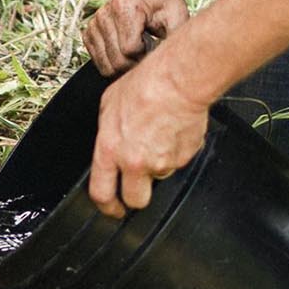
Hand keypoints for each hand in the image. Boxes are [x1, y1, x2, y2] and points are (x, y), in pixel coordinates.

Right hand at [83, 0, 188, 75]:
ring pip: (107, 67)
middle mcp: (103, 15)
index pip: (130, 50)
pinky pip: (100, 64)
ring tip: (138, 47)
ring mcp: (93, 25)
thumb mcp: (177, 14)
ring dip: (125, 64)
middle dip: (136, 63)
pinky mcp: (88, 34)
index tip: (155, 43)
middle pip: (117, 62)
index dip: (146, 54)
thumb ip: (176, 36)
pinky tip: (126, 48)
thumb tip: (172, 61)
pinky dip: (115, 62)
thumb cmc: (163, 1)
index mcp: (123, 6)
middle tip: (148, 48)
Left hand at [88, 50, 212, 218]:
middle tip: (138, 183)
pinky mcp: (185, 157)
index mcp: (110, 151)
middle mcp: (136, 163)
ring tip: (158, 136)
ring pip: (160, 176)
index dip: (107, 207)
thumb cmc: (144, 85)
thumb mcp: (108, 106)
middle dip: (137, 196)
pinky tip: (172, 130)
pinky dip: (175, 150)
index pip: (102, 194)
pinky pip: (178, 161)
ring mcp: (163, 163)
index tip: (113, 208)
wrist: (178, 80)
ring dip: (158, 164)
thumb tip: (109, 141)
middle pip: (137, 200)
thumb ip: (107, 133)